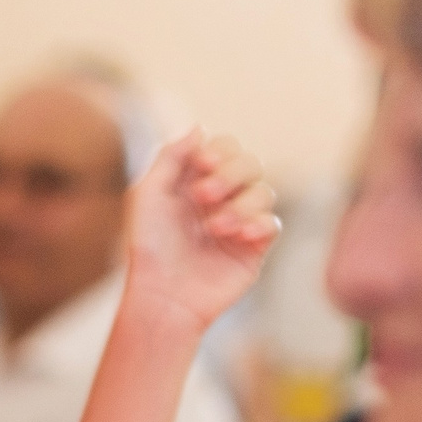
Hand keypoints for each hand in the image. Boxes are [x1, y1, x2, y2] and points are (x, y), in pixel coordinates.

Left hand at [124, 129, 281, 330]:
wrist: (163, 295)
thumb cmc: (149, 247)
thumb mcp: (148, 194)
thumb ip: (171, 157)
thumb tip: (199, 126)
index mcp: (196, 181)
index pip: (225, 148)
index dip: (220, 149)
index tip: (202, 163)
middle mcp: (221, 198)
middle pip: (250, 163)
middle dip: (230, 173)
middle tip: (203, 196)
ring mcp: (240, 222)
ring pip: (264, 191)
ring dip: (239, 204)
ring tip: (215, 228)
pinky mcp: (254, 248)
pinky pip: (273, 224)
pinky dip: (258, 224)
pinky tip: (237, 236)